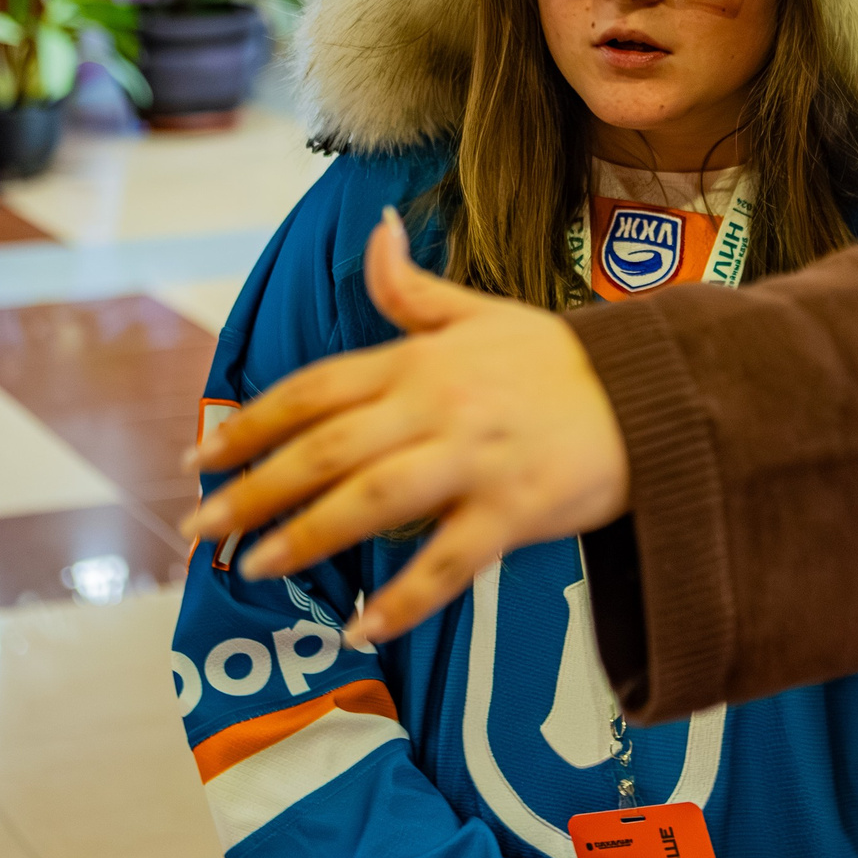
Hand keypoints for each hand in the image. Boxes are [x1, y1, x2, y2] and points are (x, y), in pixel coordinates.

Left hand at [184, 209, 631, 641]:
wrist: (655, 397)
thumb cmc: (559, 362)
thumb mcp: (483, 313)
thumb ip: (412, 287)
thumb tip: (375, 231)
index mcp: (420, 362)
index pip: (315, 390)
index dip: (252, 423)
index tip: (203, 455)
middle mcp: (437, 409)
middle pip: (325, 450)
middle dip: (254, 489)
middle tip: (202, 529)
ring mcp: (474, 462)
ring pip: (372, 502)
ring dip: (307, 537)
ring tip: (254, 568)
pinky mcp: (513, 512)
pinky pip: (447, 563)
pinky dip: (402, 597)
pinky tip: (360, 625)